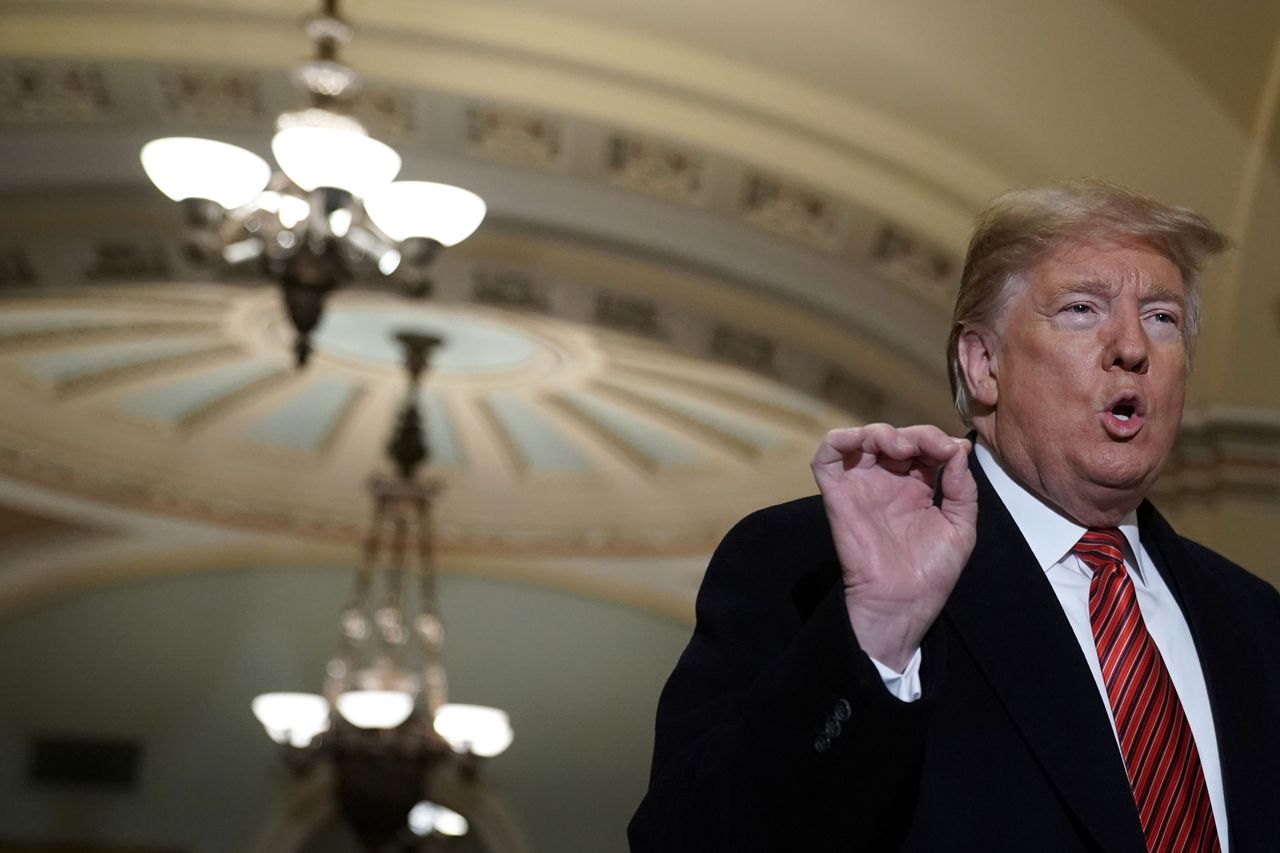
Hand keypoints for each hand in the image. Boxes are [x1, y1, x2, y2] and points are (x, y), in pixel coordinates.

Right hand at [810, 424, 977, 670]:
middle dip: (918, 435)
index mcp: (916, 487)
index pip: (923, 447)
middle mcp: (887, 481)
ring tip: (903, 448)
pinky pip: (827, 457)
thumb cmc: (931, 572)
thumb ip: (962, 489)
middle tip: (933, 448)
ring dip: (882, 433)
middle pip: (895, 438)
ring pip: (862, 439)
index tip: (953, 451)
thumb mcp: (961, 527)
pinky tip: (862, 441)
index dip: (937, 441)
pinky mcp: (838, 493)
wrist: (903, 601)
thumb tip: (959, 450)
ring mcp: (861, 485)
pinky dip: (840, 439)